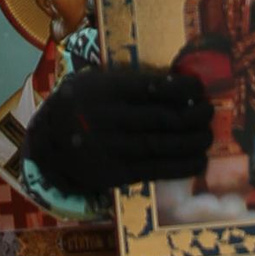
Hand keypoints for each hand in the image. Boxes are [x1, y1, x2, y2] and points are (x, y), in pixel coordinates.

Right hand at [22, 63, 211, 197]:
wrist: (45, 145)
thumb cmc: (77, 106)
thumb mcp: (90, 82)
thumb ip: (126, 81)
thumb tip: (177, 82)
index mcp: (100, 89)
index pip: (149, 88)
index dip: (180, 89)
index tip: (199, 88)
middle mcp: (103, 119)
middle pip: (159, 118)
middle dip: (191, 116)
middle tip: (209, 112)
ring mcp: (107, 149)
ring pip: (159, 145)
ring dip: (191, 142)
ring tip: (208, 136)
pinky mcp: (111, 174)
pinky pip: (152, 170)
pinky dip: (179, 166)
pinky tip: (198, 161)